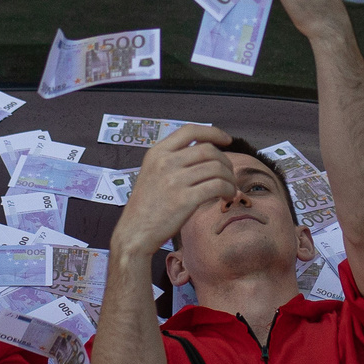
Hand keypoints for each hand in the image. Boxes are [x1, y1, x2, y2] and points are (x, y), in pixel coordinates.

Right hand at [112, 125, 239, 255]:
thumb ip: (173, 159)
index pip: (190, 130)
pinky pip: (218, 186)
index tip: (227, 140)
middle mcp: (165, 162)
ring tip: (228, 190)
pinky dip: (228, 190)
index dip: (213, 132)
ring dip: (229, 179)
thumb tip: (207, 151)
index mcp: (157, 152)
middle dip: (225, 161)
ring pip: (217, 168)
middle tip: (228, 175)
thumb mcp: (152, 173)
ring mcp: (175, 180)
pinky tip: (226, 197)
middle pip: (208, 150)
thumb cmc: (147, 206)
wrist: (134, 233)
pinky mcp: (185, 199)